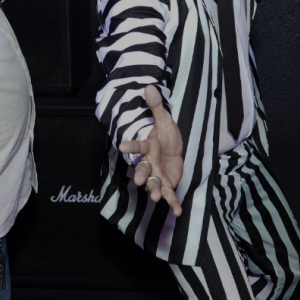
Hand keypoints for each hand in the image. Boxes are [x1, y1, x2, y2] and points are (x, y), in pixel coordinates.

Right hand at [119, 85, 183, 216]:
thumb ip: (157, 107)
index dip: (130, 145)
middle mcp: (149, 162)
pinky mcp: (166, 184)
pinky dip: (173, 203)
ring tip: (155, 197)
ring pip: (153, 183)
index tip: (121, 146)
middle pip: (143, 169)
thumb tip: (150, 86)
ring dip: (154, 190)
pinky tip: (177, 212)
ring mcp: (157, 175)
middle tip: (139, 180)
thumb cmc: (167, 136)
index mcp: (148, 147)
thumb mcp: (165, 121)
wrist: (175, 151)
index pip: (138, 145)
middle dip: (141, 174)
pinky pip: (169, 194)